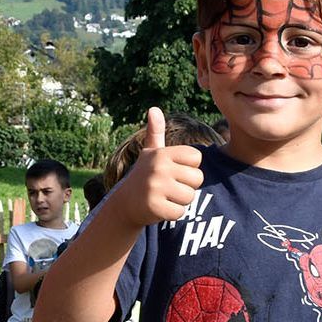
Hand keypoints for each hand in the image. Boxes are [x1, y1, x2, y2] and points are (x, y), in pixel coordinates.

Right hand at [115, 107, 203, 227]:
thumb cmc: (143, 175)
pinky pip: (180, 212)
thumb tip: (153, 109)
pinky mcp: (155, 206)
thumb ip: (155, 132)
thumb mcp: (149, 152)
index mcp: (162, 153)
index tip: (173, 171)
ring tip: (165, 197)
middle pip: (197, 179)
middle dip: (187, 186)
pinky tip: (161, 208)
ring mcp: (156, 187)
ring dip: (180, 201)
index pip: (196, 159)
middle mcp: (159, 167)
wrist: (124, 203)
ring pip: (190, 197)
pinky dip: (173, 213)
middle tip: (169, 187)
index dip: (189, 168)